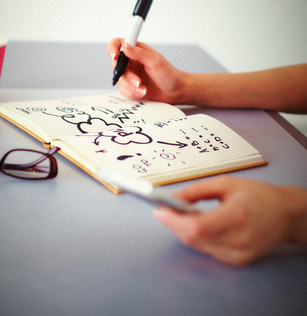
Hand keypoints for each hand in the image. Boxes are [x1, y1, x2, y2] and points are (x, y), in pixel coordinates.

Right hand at [107, 38, 190, 103]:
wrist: (176, 92)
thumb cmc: (169, 75)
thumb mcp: (155, 62)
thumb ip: (139, 53)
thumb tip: (125, 45)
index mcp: (137, 50)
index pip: (118, 43)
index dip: (112, 48)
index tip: (115, 56)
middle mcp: (132, 61)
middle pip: (116, 65)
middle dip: (126, 76)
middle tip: (138, 81)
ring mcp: (131, 74)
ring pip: (119, 79)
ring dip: (130, 86)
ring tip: (144, 89)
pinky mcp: (130, 86)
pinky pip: (122, 90)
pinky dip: (131, 93)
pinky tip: (142, 92)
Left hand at [154, 176, 306, 265]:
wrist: (286, 214)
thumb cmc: (258, 195)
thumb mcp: (225, 183)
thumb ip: (196, 191)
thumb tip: (173, 198)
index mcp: (236, 216)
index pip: (196, 227)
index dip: (173, 220)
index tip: (159, 210)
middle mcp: (238, 240)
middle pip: (193, 238)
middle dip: (174, 224)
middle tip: (164, 209)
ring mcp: (239, 254)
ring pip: (198, 246)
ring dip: (185, 230)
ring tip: (181, 214)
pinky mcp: (238, 261)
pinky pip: (208, 250)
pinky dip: (198, 238)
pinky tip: (198, 224)